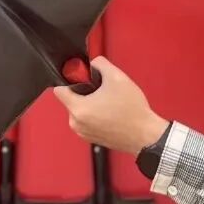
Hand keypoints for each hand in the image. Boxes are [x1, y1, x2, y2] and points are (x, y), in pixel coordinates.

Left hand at [53, 56, 168, 154]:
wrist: (145, 134)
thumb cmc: (132, 110)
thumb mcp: (117, 77)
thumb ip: (100, 64)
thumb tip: (93, 64)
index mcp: (79, 108)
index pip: (59, 90)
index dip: (71, 80)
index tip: (84, 78)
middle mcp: (76, 123)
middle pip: (71, 99)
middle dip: (85, 92)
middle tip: (103, 90)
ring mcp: (83, 133)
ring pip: (80, 110)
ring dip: (91, 103)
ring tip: (110, 102)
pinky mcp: (91, 139)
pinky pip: (87, 121)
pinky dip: (95, 115)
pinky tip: (112, 113)